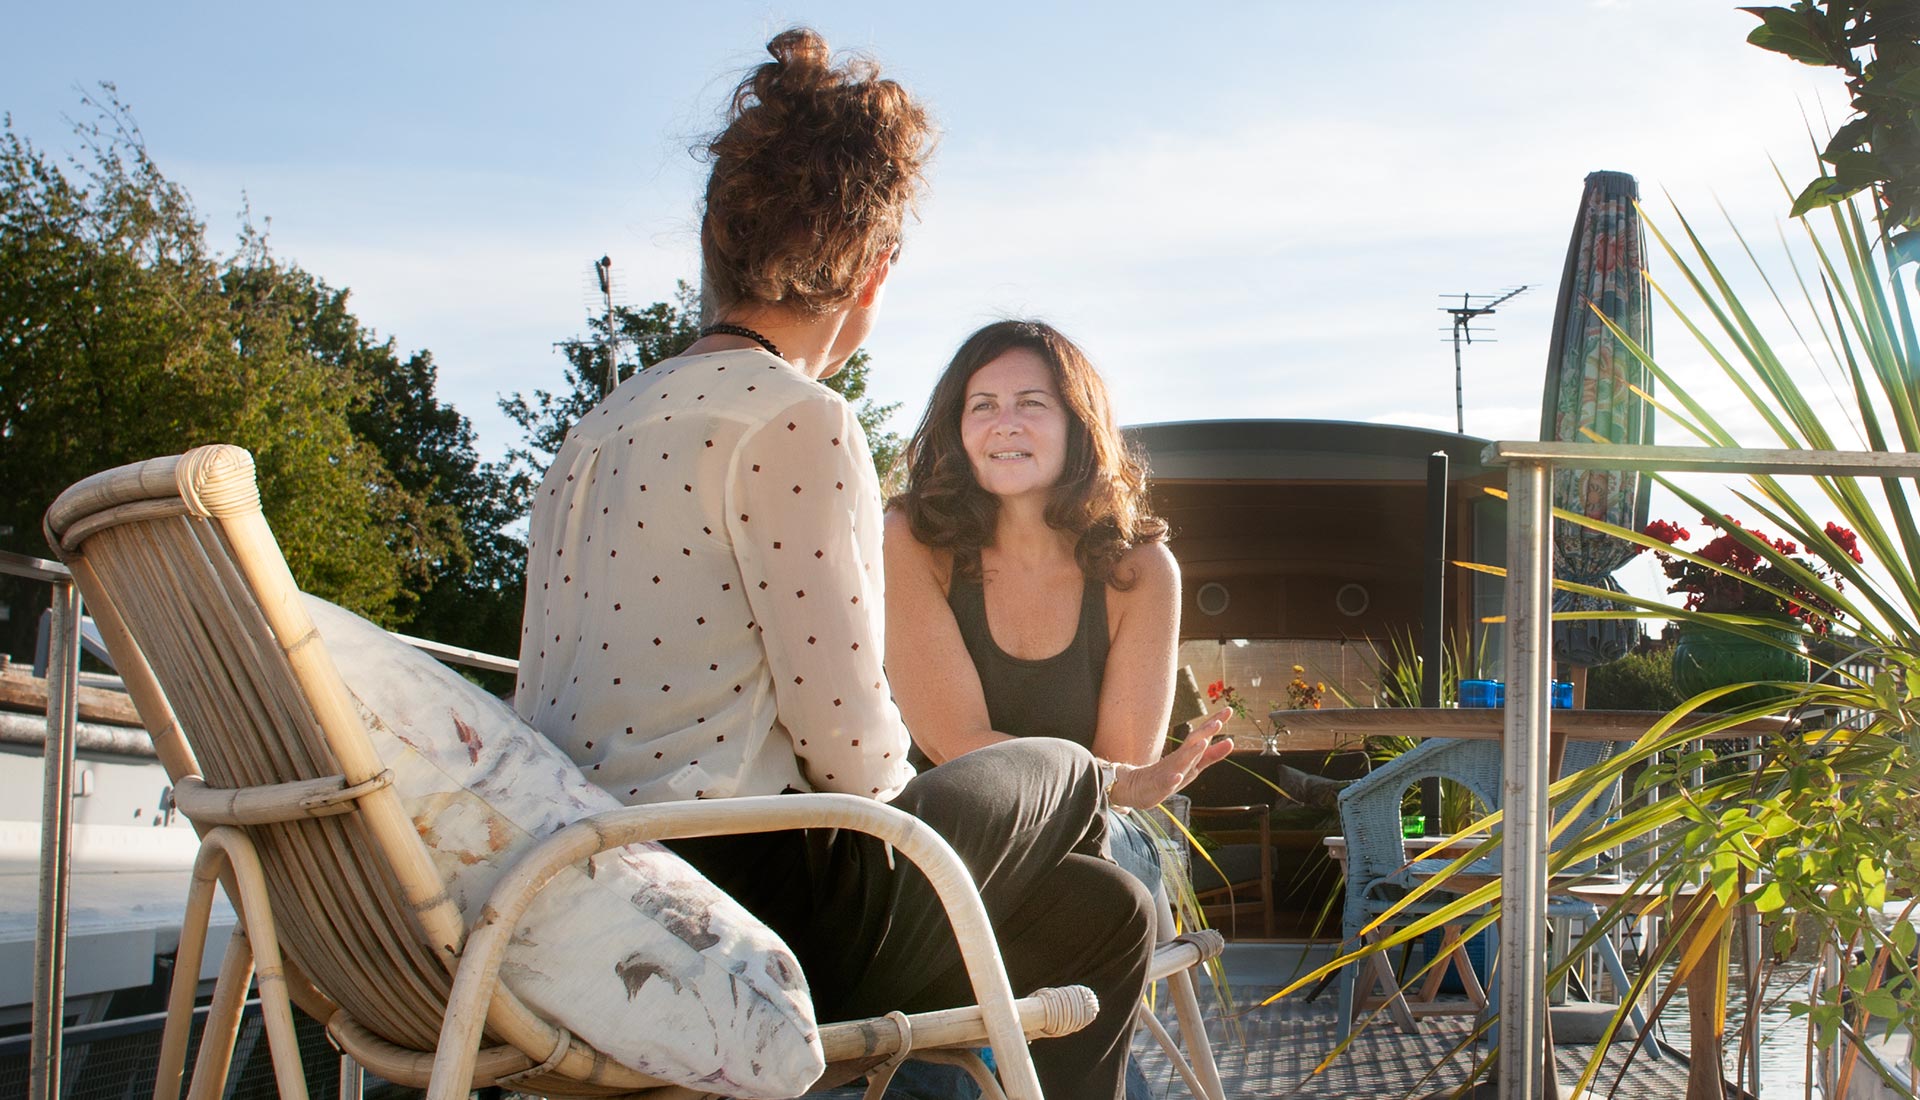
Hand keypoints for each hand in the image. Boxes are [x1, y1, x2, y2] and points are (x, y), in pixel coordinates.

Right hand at [1109, 707, 1234, 809]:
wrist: (1137, 788)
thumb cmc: (1169, 774)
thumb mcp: (1194, 766)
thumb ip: (1212, 755)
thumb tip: (1231, 741)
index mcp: (1187, 753)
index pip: (1202, 735)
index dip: (1215, 723)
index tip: (1229, 710)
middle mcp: (1178, 758)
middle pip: (1192, 742)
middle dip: (1204, 732)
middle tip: (1218, 722)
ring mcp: (1168, 771)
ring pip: (1180, 761)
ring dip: (1191, 752)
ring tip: (1203, 743)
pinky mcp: (1159, 786)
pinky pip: (1166, 782)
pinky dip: (1172, 779)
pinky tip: (1177, 777)